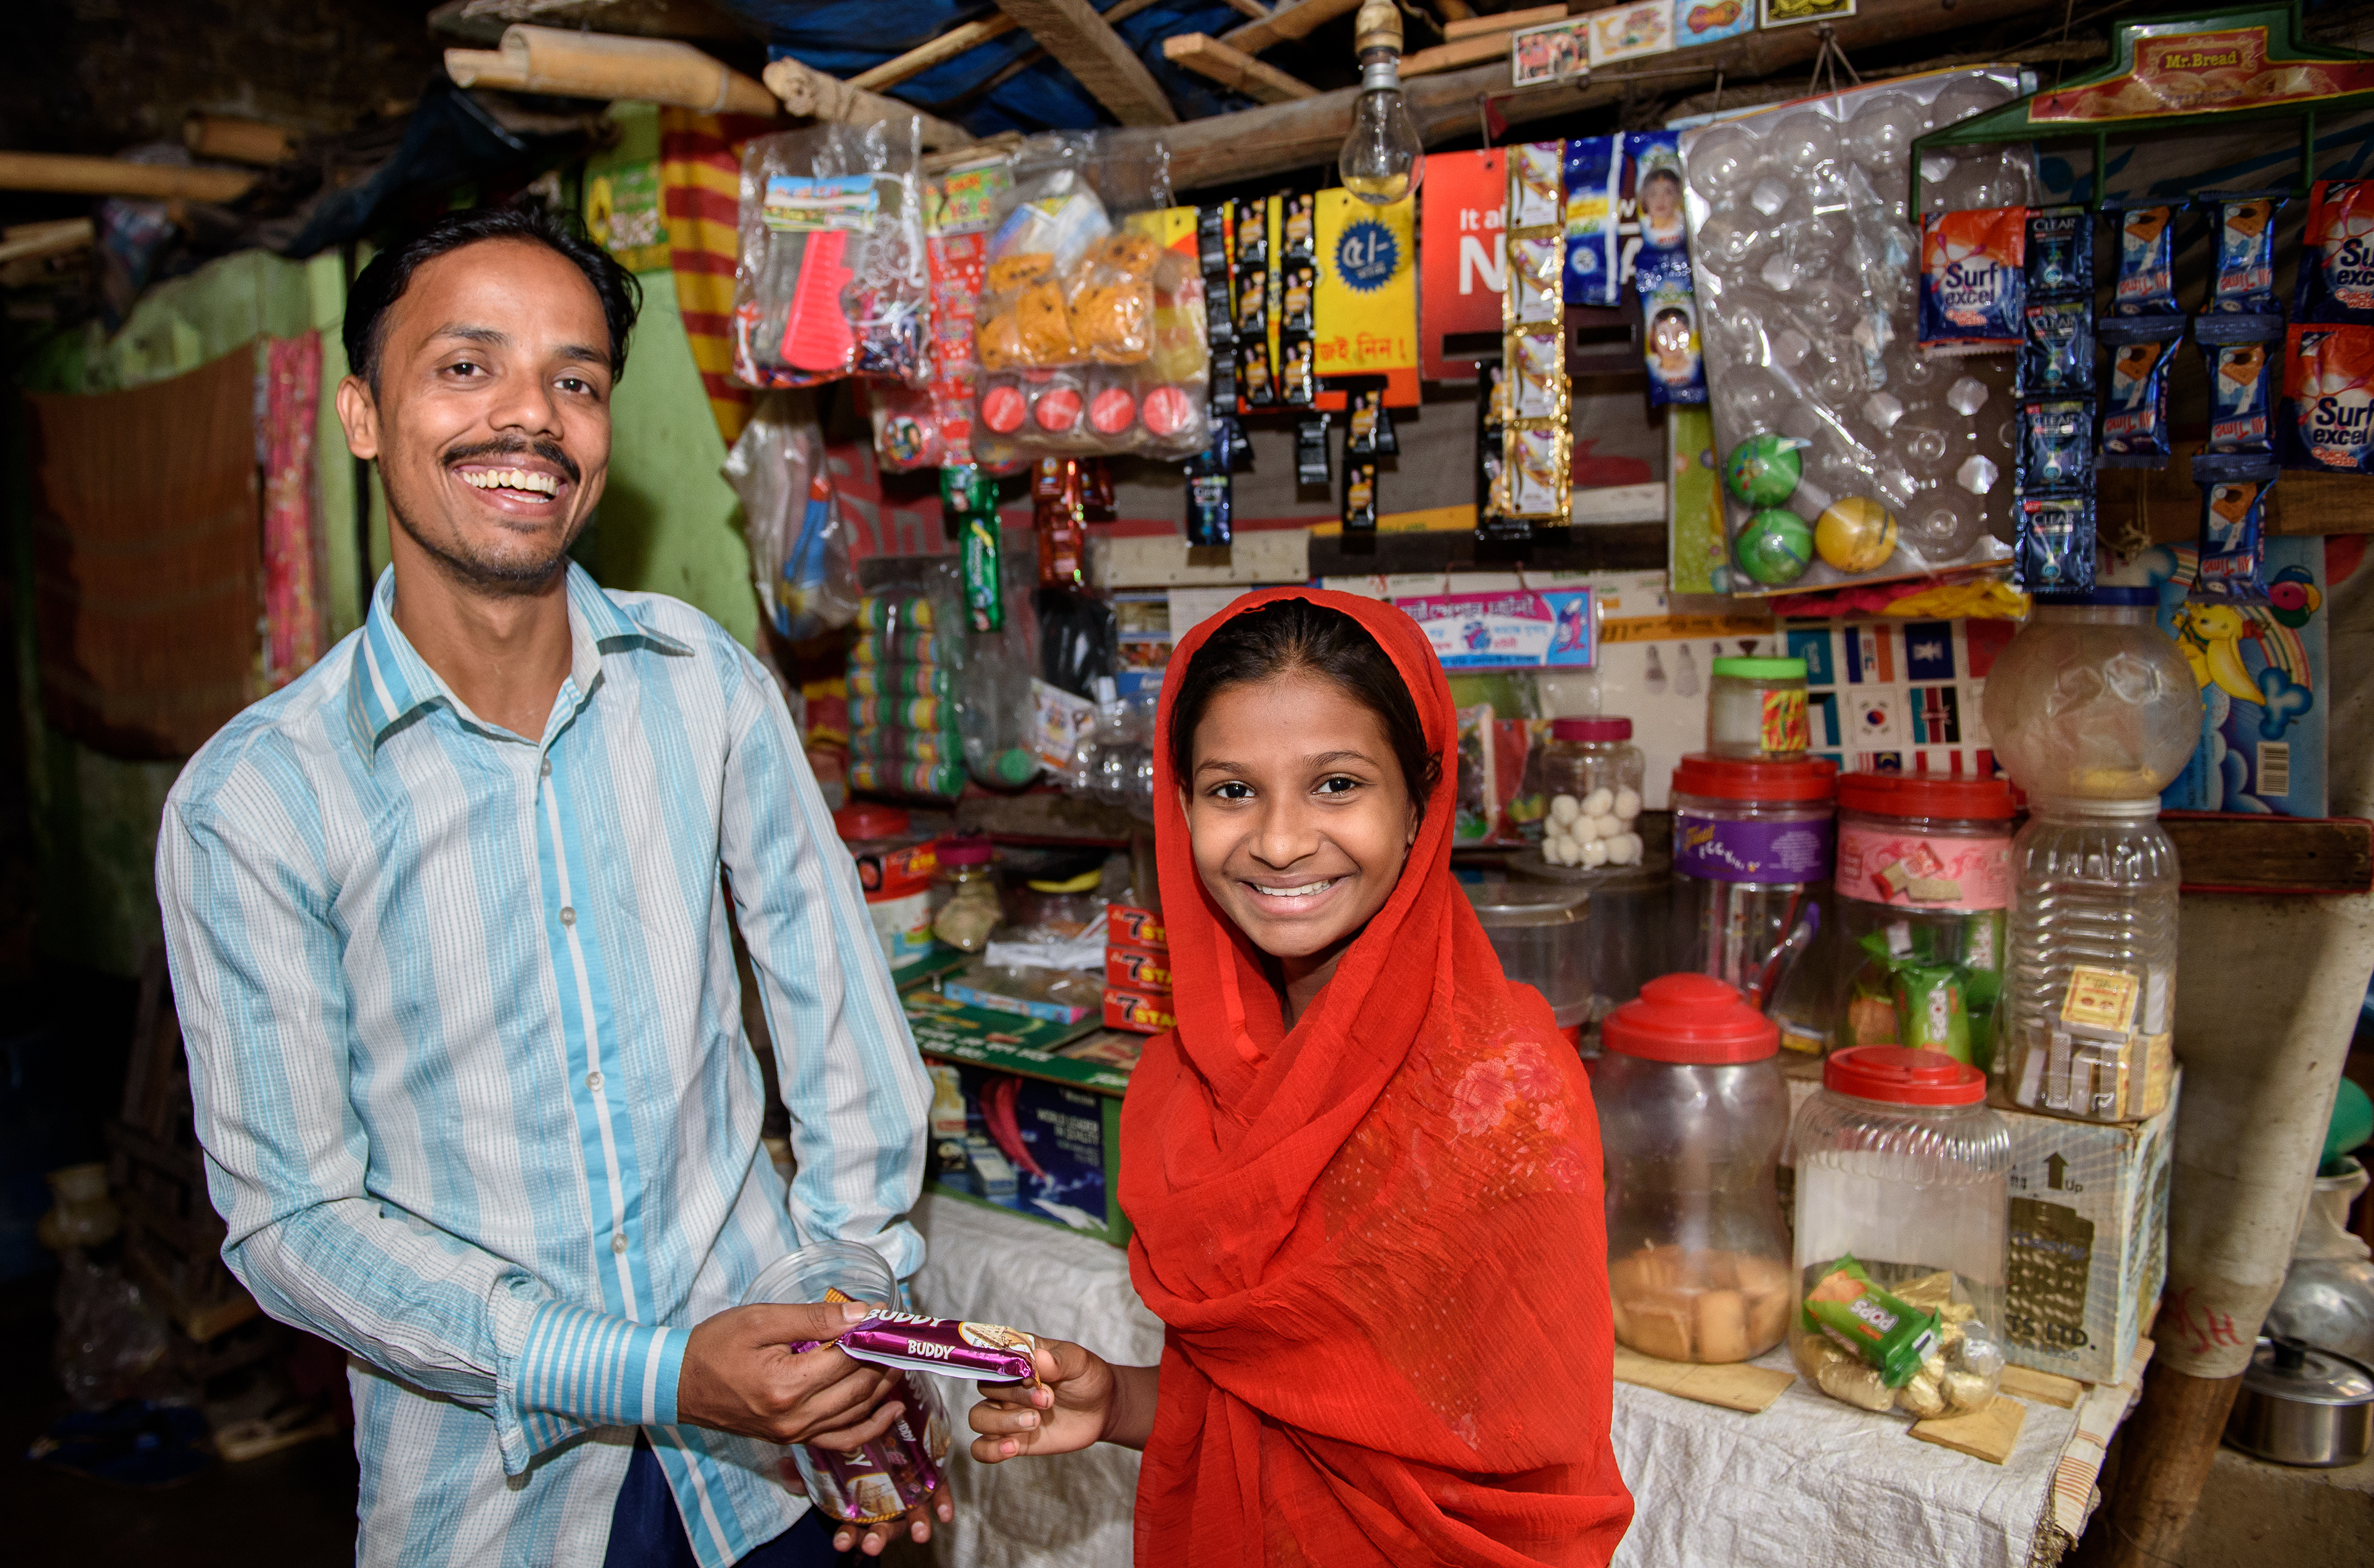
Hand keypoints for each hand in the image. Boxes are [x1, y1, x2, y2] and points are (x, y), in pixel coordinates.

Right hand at [676, 1300, 901, 1449]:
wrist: (678, 1384)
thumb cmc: (715, 1346)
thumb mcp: (761, 1320)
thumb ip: (814, 1318)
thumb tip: (862, 1314)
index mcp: (787, 1385)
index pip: (849, 1359)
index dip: (873, 1335)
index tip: (887, 1315)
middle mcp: (796, 1418)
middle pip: (860, 1388)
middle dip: (885, 1360)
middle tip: (898, 1336)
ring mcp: (795, 1433)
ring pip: (857, 1414)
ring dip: (884, 1387)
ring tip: (899, 1360)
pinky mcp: (793, 1439)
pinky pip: (842, 1439)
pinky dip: (870, 1426)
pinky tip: (889, 1409)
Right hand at [781, 1457, 954, 1557]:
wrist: (884, 1410)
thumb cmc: (851, 1442)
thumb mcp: (825, 1451)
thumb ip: (806, 1464)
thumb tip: (786, 1469)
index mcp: (859, 1503)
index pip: (851, 1526)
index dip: (846, 1535)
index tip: (841, 1542)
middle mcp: (885, 1502)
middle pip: (881, 1525)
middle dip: (877, 1537)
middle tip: (872, 1542)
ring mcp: (910, 1492)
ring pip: (912, 1515)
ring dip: (915, 1526)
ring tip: (918, 1534)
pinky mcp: (931, 1476)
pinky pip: (939, 1492)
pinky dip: (943, 1503)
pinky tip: (944, 1514)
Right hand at [967, 1339, 1124, 1461]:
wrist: (1102, 1409)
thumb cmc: (1087, 1378)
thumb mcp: (1078, 1362)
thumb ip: (1059, 1360)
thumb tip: (1039, 1357)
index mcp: (1018, 1357)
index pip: (992, 1357)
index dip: (1004, 1367)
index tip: (1029, 1377)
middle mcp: (1006, 1384)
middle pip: (986, 1388)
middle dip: (1015, 1396)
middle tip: (1047, 1400)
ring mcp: (1006, 1412)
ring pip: (978, 1417)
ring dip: (1000, 1423)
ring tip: (1034, 1422)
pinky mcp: (1011, 1438)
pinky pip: (982, 1448)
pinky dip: (990, 1450)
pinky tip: (1012, 1447)